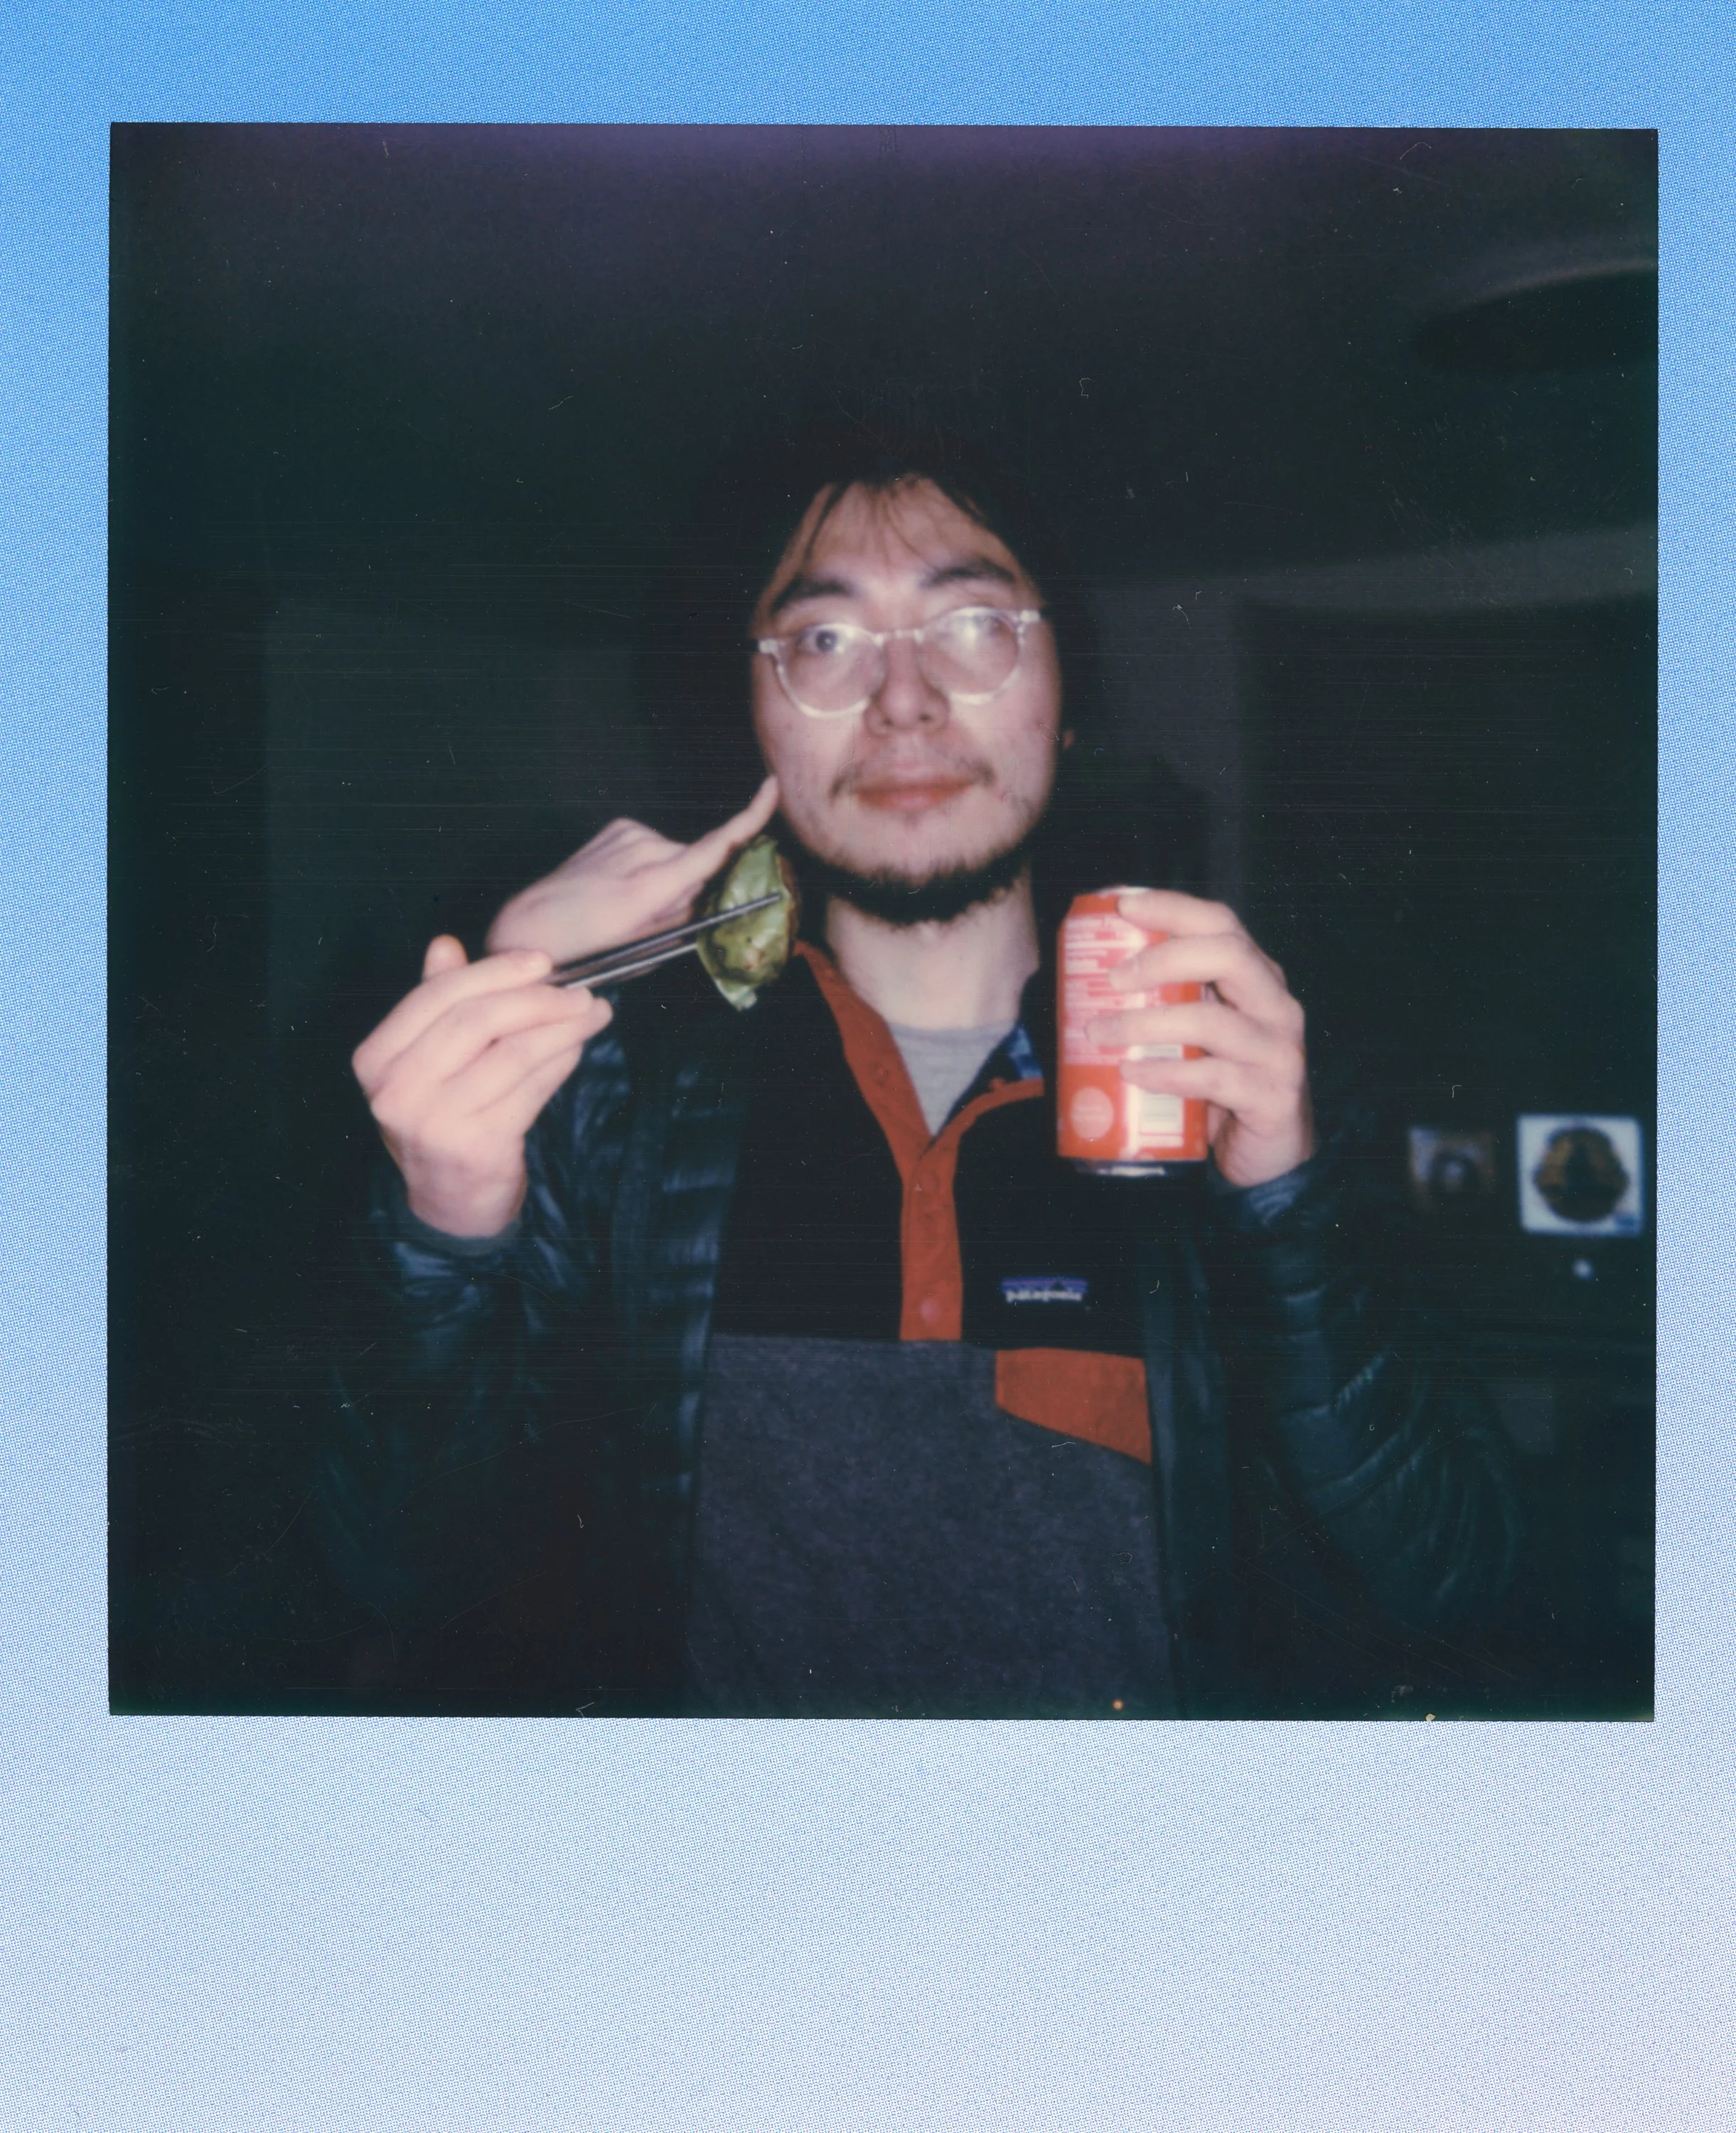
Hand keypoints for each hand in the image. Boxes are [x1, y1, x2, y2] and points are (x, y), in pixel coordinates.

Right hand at [352, 936, 612, 1236]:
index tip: (540, 961)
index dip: (494, 972)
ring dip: (563, 1028)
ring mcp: (435, 1122)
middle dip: (538, 998)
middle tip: (578, 991)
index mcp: (375, 1059)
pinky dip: (561, 1061)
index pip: (437, 996)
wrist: (449, 1201)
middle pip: (477, 1021)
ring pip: (513, 1053)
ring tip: (592, 1013)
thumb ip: (435, 1003)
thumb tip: (444, 945)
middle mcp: (396, 1091)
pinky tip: (577, 1048)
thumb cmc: (442, 1117)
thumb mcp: (424, 1062)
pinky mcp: (478, 1146)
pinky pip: (532, 1088)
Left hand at [485, 776, 779, 962]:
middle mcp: (643, 850)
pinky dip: (650, 864)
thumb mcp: (646, 949)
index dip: (750, 817)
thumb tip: (714, 897)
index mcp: (651, 886)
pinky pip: (654, 847)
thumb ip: (686, 920)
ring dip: (669, 876)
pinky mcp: (618, 827)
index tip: (772, 788)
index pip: (714, 847)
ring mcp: (629, 834)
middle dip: (695, 886)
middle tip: (659, 917)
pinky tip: (622, 884)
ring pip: (677, 855)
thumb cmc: (590, 950)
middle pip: (698, 862)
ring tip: (630, 903)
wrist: (533, 925)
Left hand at [1086, 889, 1313, 1190]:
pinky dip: (1166, 1073)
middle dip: (1163, 958)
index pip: (1221, 924)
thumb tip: (1084, 984)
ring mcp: (1279, 1052)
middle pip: (1228, 955)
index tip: (1124, 907)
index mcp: (1256, 979)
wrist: (1269, 1154)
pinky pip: (1213, 1078)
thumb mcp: (1194, 1036)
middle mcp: (1276, 1006)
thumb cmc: (1221, 1085)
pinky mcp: (1273, 1097)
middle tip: (1112, 978)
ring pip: (1212, 1022)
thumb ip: (1165, 1005)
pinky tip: (1132, 1073)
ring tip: (1100, 1032)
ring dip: (1147, 1023)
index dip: (1175, 908)